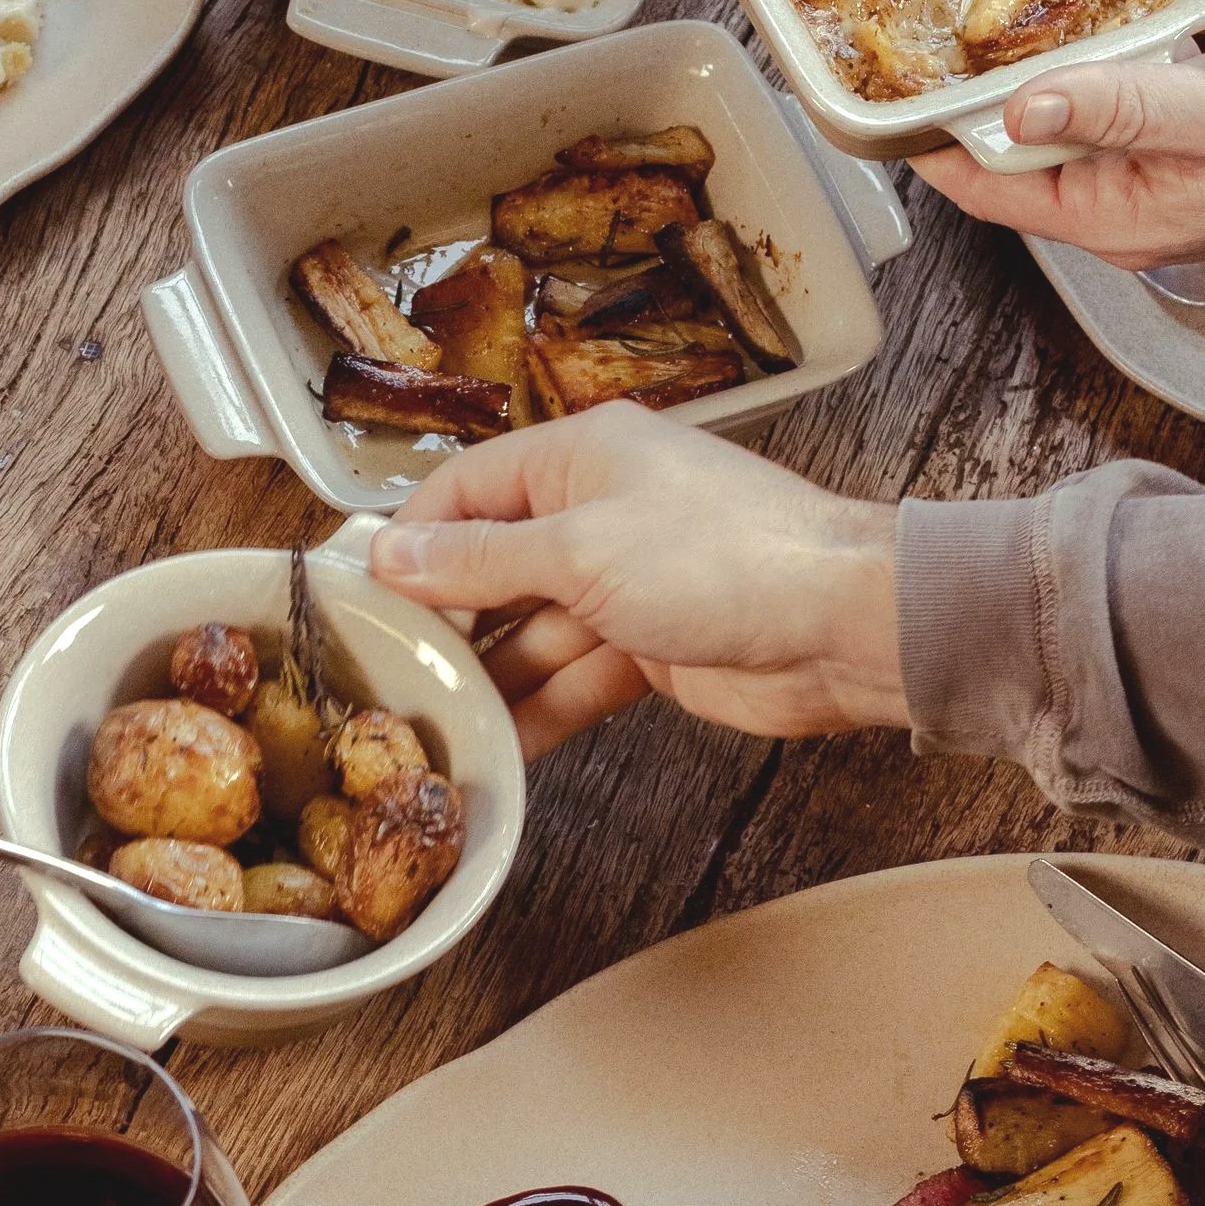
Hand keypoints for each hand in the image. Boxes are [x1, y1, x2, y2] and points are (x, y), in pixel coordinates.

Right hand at [369, 406, 904, 754]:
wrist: (844, 626)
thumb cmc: (729, 557)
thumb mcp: (580, 552)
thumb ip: (480, 561)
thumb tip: (393, 555)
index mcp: (577, 459)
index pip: (462, 492)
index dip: (408, 543)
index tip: (360, 596)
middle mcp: (595, 513)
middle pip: (490, 568)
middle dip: (443, 620)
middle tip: (386, 669)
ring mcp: (623, 584)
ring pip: (528, 633)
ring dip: (487, 677)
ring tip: (431, 720)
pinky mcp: (649, 648)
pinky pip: (571, 679)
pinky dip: (536, 712)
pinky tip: (497, 746)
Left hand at [914, 22, 1204, 267]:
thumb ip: (1121, 112)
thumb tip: (1023, 105)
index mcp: (1115, 218)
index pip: (984, 185)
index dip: (928, 136)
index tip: (883, 83)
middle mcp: (1120, 205)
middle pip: (1010, 152)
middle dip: (973, 94)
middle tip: (930, 20)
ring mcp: (1148, 171)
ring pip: (1058, 119)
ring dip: (1029, 70)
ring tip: (981, 8)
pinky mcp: (1176, 133)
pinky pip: (1106, 99)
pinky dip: (1086, 60)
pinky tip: (1076, 14)